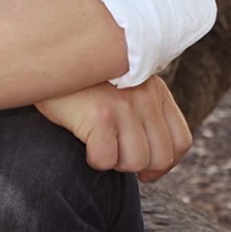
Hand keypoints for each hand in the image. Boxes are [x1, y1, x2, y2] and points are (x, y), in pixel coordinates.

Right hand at [34, 75, 191, 182]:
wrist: (49, 60)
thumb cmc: (85, 85)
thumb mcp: (124, 90)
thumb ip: (144, 114)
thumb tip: (154, 162)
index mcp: (157, 91)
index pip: (181, 142)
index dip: (164, 165)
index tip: (145, 170)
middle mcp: (147, 96)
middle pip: (160, 157)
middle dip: (137, 168)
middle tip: (115, 155)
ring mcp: (125, 104)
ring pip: (135, 162)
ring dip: (114, 163)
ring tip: (99, 144)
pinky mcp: (101, 114)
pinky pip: (106, 159)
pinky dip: (93, 159)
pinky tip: (84, 142)